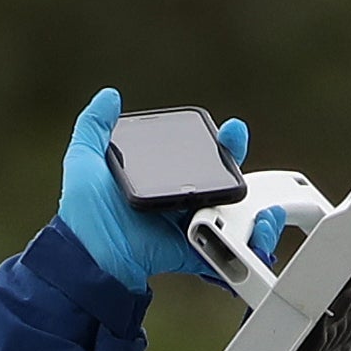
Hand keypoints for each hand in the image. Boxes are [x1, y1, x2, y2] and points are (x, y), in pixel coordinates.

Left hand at [60, 88, 283, 292]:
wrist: (89, 254)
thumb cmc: (84, 214)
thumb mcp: (85, 160)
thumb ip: (95, 126)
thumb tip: (108, 95)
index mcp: (163, 180)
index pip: (201, 157)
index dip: (221, 144)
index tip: (229, 131)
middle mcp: (180, 204)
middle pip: (222, 185)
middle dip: (241, 169)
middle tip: (240, 153)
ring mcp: (189, 230)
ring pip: (233, 219)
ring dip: (257, 213)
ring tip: (267, 208)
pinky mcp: (193, 253)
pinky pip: (227, 252)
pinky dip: (248, 249)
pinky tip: (258, 235)